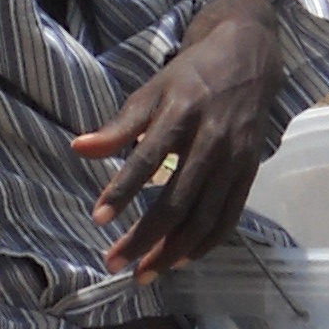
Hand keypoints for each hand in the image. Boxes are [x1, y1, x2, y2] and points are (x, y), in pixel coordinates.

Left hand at [71, 0, 285, 281]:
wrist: (248, 55)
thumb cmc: (190, 77)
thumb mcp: (151, 91)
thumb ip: (118, 126)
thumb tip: (78, 149)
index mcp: (183, 114)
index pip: (148, 159)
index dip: (122, 191)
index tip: (98, 219)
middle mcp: (213, 141)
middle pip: (178, 200)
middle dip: (145, 237)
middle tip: (114, 262)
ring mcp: (236, 160)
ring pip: (204, 217)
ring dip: (173, 251)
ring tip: (143, 273)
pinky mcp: (250, 172)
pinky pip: (229, 217)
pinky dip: (206, 243)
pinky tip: (180, 260)